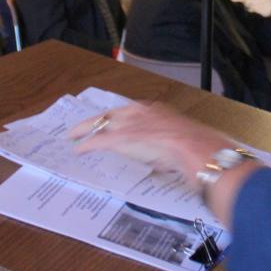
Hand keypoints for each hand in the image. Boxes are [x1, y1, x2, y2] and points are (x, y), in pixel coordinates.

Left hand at [69, 102, 230, 182]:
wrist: (197, 149)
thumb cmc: (197, 148)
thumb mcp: (181, 143)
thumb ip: (168, 147)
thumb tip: (166, 160)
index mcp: (156, 111)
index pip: (129, 112)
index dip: (117, 119)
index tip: (109, 124)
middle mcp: (141, 112)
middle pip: (111, 114)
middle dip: (95, 121)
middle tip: (81, 128)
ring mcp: (131, 124)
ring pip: (101, 123)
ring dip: (86, 130)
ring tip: (74, 136)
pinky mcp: (122, 138)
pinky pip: (99, 141)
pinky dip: (88, 145)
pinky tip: (79, 150)